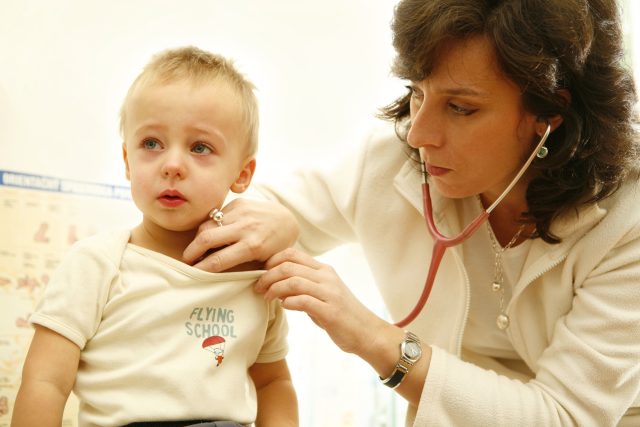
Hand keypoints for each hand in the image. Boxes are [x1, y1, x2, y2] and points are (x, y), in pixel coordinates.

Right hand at [183, 198, 298, 271]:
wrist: (287, 220)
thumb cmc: (276, 246)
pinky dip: (210, 227)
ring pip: (207, 225)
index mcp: (253, 246)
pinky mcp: (238, 203)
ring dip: (198, 239)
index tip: (192, 275)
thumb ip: (244, 269)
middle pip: (206, 238)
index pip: (218, 260)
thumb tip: (220, 280)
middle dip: (191, 252)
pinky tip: (212, 235)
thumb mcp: (264, 261)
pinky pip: (216, 216)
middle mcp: (245, 228)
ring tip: (197, 249)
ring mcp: (241, 212)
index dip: (201, 269)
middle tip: (187, 261)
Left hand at [255, 248, 387, 355]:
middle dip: (267, 275)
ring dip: (274, 289)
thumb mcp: (323, 294)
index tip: (261, 273)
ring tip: (266, 297)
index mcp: (324, 270)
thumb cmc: (341, 315)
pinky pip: (303, 301)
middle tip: (258, 287)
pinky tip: (284, 306)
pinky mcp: (330, 311)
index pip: (292, 253)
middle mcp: (327, 277)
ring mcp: (330, 293)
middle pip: (288, 265)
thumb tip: (276, 286)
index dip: (271, 261)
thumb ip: (304, 287)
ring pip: (293, 281)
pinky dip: (289, 302)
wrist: (367, 333)